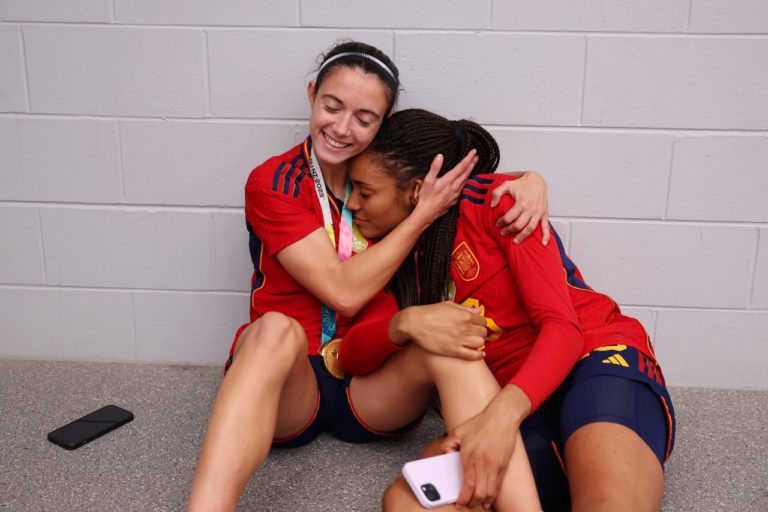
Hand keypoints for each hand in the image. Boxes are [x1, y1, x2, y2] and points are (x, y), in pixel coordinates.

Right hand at [392, 301, 486, 359]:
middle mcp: (464, 327)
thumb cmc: (429, 312)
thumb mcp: (448, 305)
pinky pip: (472, 355)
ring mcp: (459, 340)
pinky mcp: (453, 351)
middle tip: (474, 334)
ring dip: (479, 343)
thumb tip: (479, 309)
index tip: (477, 326)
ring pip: (480, 343)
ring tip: (473, 343)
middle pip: (483, 333)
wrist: (414, 323)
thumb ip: (465, 308)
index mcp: (464, 315)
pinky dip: (478, 355)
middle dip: (480, 333)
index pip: (483, 321)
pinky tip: (479, 355)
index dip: (481, 324)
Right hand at [412, 150, 477, 223]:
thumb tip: (440, 156)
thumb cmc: (426, 197)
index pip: (461, 167)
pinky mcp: (455, 200)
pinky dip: (466, 181)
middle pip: (466, 173)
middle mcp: (454, 187)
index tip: (474, 151)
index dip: (468, 158)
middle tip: (477, 156)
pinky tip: (466, 180)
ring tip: (473, 165)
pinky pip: (463, 188)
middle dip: (472, 163)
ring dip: (470, 172)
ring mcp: (456, 194)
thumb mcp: (428, 180)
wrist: (427, 213)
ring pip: (466, 180)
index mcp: (448, 180)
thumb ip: (435, 168)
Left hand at [441, 386, 531, 508]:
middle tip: (467, 505)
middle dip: (472, 502)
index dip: (463, 497)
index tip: (459, 503)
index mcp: (470, 456)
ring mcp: (495, 466)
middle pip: (479, 492)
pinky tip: (489, 499)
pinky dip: (493, 495)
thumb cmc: (482, 423)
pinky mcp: (504, 466)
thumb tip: (445, 454)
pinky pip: (498, 486)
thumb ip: (449, 444)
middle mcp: (483, 464)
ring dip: (483, 501)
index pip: (467, 484)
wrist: (502, 417)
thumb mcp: (459, 431)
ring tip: (478, 504)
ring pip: (489, 492)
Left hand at [490, 172, 549, 244]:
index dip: (501, 222)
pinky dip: (546, 236)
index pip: (509, 217)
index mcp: (521, 202)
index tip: (497, 224)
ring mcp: (538, 212)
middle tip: (503, 233)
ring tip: (515, 241)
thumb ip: (496, 193)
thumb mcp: (506, 184)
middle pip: (518, 225)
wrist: (537, 181)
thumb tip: (492, 205)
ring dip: (522, 236)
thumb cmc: (522, 184)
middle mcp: (530, 209)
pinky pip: (546, 226)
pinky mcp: (544, 214)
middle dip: (509, 230)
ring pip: (530, 228)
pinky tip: (543, 243)